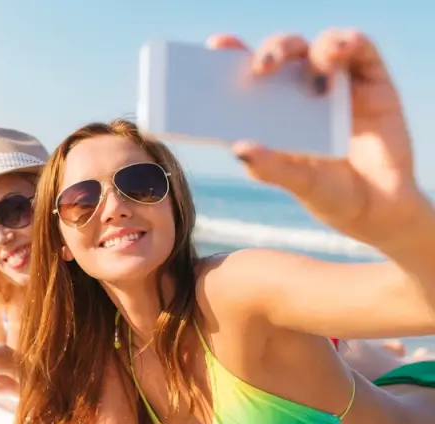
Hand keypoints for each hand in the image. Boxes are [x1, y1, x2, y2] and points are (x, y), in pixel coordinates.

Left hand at [208, 29, 423, 248]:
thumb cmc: (329, 194)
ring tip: (310, 72)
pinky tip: (340, 52)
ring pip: (316, 45)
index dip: (231, 54)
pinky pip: (360, 49)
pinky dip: (348, 43)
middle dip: (270, 51)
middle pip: (282, 53)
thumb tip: (238, 148)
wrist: (379, 210)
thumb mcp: (298, 184)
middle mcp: (302, 90)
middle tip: (260, 68)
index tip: (216, 45)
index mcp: (273, 110)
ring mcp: (336, 83)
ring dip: (309, 49)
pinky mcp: (371, 81)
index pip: (248, 74)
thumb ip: (270, 168)